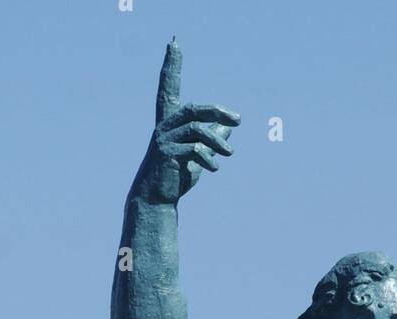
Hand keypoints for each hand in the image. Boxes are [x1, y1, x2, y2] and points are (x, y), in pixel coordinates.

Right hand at [133, 40, 239, 204]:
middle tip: (238, 120)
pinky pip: (194, 150)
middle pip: (194, 109)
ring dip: (217, 141)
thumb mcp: (199, 155)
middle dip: (217, 111)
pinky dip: (208, 158)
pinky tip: (216, 168)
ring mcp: (165, 140)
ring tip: (231, 154)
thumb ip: (212, 139)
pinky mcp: (168, 155)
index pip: (168, 86)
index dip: (171, 65)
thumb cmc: (177, 175)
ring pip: (197, 130)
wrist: (158, 197)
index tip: (174, 42)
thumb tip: (230, 127)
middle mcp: (165, 126)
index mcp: (170, 121)